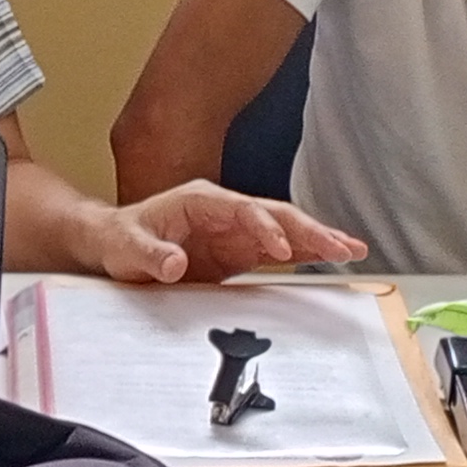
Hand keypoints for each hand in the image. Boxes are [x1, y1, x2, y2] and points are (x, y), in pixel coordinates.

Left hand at [80, 181, 369, 287]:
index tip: (282, 251)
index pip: (243, 210)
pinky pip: (279, 250)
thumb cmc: (119, 241)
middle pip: (275, 215)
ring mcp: (235, 230)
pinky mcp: (239, 252)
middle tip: (342, 247)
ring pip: (286, 230)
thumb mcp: (125, 248)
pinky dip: (306, 254)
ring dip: (318, 239)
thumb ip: (150, 254)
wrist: (112, 245)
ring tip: (354, 250)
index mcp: (200, 201)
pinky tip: (333, 259)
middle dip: (310, 230)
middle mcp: (224, 211)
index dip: (265, 228)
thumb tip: (175, 265)